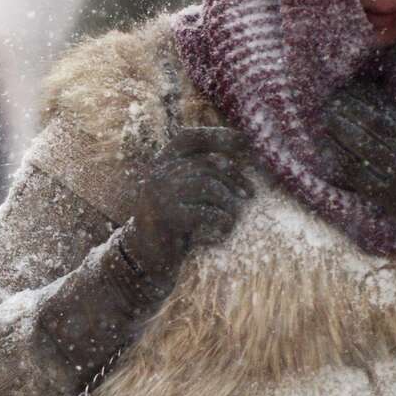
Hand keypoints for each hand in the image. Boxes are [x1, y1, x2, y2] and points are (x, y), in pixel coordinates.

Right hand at [125, 126, 253, 280]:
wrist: (145, 259)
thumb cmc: (172, 226)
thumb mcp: (182, 194)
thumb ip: (198, 175)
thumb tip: (237, 162)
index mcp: (160, 164)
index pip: (188, 138)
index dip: (215, 136)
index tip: (243, 139)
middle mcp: (157, 174)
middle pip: (206, 164)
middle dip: (235, 178)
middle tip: (250, 194)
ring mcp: (160, 194)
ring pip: (210, 186)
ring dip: (229, 203)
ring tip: (233, 218)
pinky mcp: (167, 217)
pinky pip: (207, 212)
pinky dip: (222, 221)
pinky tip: (223, 231)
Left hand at [322, 83, 395, 264]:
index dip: (375, 98)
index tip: (358, 86)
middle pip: (375, 126)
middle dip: (352, 108)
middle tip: (333, 96)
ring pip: (362, 147)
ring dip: (341, 129)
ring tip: (325, 114)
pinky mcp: (385, 197)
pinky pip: (357, 175)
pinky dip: (339, 159)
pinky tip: (325, 146)